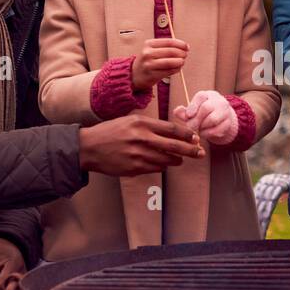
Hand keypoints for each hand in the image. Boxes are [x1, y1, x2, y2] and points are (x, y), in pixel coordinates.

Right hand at [79, 117, 204, 175]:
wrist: (89, 147)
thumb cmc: (111, 132)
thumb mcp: (130, 120)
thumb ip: (150, 125)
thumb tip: (172, 132)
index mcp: (141, 123)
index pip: (171, 129)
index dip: (187, 134)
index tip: (196, 138)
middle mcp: (141, 138)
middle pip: (174, 146)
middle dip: (190, 150)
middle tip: (200, 153)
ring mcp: (138, 155)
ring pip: (166, 160)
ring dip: (176, 160)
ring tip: (180, 160)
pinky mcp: (134, 168)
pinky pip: (155, 169)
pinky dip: (162, 167)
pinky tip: (163, 164)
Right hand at [131, 38, 188, 91]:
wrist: (135, 74)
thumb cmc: (148, 60)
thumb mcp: (153, 49)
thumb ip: (167, 47)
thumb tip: (184, 47)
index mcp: (149, 44)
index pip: (169, 42)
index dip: (180, 44)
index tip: (187, 47)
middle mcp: (148, 53)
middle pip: (171, 51)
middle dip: (182, 53)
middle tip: (185, 55)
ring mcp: (149, 64)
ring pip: (170, 62)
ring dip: (180, 62)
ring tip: (182, 62)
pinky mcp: (152, 75)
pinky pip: (169, 71)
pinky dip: (176, 69)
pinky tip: (178, 68)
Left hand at [174, 90, 238, 145]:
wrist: (221, 119)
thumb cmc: (203, 114)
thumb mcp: (193, 111)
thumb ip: (184, 112)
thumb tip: (177, 111)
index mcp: (208, 95)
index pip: (200, 96)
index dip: (193, 106)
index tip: (188, 115)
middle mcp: (218, 101)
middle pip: (206, 108)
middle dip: (196, 119)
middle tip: (190, 127)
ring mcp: (225, 111)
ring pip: (212, 120)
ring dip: (202, 127)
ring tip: (198, 129)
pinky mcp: (228, 123)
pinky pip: (217, 130)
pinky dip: (208, 134)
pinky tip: (204, 133)